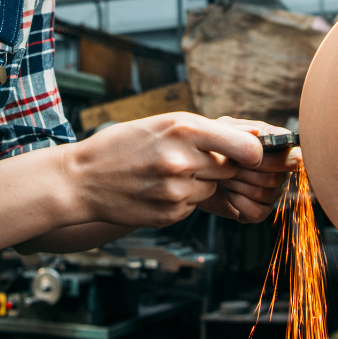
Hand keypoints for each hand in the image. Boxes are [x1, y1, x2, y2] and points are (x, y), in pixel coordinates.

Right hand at [61, 112, 262, 228]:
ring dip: (198, 183)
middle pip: (230, 169)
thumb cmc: (123, 144)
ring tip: (165, 173)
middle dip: (218, 165)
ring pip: (211, 190)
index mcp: (184, 130)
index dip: (252, 153)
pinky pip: (193, 207)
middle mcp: (183, 161)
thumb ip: (208, 130)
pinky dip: (182, 200)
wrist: (81, 179)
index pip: (248, 149)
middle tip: (190, 159)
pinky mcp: (170, 215)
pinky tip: (156, 190)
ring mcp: (176, 192)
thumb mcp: (163, 123)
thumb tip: (256, 135)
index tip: (247, 154)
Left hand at [196, 118, 300, 223]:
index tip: (255, 154)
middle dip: (245, 170)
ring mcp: (271, 192)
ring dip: (237, 184)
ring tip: (224, 175)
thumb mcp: (219, 130)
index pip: (294, 155)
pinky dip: (238, 202)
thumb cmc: (210, 146)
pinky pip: (257, 212)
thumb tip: (259, 133)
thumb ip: (239, 130)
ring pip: (266, 193)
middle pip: (277, 177)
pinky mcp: (258, 211)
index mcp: (275, 146)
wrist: (194, 170)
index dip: (278, 157)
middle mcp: (279, 170)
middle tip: (227, 163)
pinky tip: (228, 193)